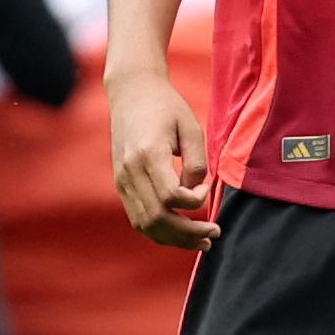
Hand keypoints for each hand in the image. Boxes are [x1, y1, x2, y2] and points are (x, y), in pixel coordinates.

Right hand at [107, 66, 219, 249]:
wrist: (131, 92)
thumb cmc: (165, 106)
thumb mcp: (190, 126)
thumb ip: (196, 162)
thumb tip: (195, 192)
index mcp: (148, 154)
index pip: (170, 197)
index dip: (194, 202)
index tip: (207, 189)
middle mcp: (130, 171)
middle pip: (157, 218)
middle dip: (188, 233)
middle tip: (214, 233)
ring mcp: (122, 180)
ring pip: (145, 224)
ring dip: (174, 239)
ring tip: (200, 241)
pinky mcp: (121, 184)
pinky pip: (138, 218)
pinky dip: (159, 231)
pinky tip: (179, 233)